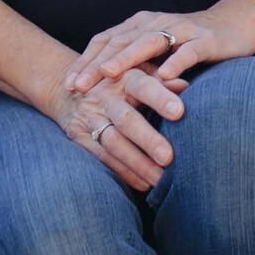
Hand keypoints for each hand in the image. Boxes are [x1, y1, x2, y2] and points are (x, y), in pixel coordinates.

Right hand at [48, 61, 185, 191]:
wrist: (68, 85)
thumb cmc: (119, 79)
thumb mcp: (139, 71)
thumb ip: (162, 80)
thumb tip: (185, 86)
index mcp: (125, 76)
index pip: (144, 86)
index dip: (160, 98)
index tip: (179, 112)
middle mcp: (105, 97)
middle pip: (126, 120)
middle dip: (147, 139)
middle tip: (169, 158)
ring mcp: (89, 118)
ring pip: (113, 143)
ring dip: (136, 163)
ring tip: (159, 179)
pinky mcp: (77, 138)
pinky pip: (100, 158)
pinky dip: (121, 172)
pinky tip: (141, 183)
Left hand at [63, 0, 254, 93]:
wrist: (239, 23)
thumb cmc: (193, 41)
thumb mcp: (159, 49)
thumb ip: (135, 61)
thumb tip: (99, 88)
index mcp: (144, 24)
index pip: (108, 39)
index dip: (87, 60)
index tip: (68, 84)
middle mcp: (159, 23)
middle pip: (122, 41)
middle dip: (98, 64)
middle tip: (78, 86)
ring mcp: (183, 30)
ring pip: (149, 43)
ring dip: (127, 58)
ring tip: (108, 75)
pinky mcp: (206, 40)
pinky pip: (188, 52)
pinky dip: (175, 63)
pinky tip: (163, 76)